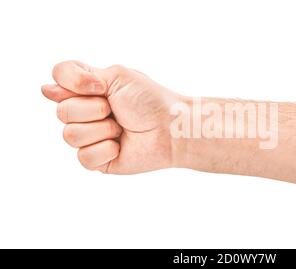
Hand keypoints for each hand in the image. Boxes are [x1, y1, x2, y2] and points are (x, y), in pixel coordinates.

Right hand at [42, 61, 181, 173]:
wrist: (170, 129)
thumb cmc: (149, 100)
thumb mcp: (117, 76)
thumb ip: (80, 77)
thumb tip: (46, 90)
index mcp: (89, 88)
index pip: (59, 78)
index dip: (74, 84)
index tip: (100, 88)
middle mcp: (85, 111)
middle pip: (62, 111)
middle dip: (93, 110)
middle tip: (116, 111)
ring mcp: (90, 136)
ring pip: (70, 135)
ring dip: (101, 130)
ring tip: (121, 129)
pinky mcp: (97, 160)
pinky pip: (83, 157)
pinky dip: (105, 150)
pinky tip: (120, 146)